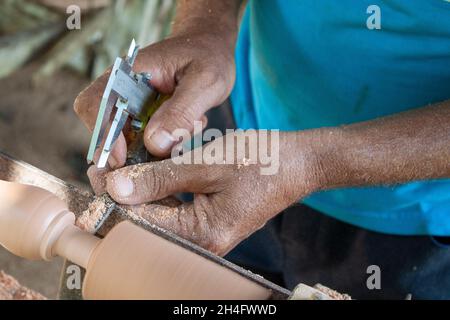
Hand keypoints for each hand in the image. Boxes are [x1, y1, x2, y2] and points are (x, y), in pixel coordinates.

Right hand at [74, 24, 235, 168]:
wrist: (210, 50)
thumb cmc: (207, 57)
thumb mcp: (204, 81)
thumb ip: (181, 111)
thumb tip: (154, 144)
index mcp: (127, 72)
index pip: (95, 104)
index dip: (102, 134)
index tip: (121, 159)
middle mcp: (122, 91)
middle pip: (105, 130)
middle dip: (131, 151)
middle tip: (161, 159)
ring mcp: (133, 107)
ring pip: (127, 142)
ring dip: (154, 149)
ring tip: (189, 128)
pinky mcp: (145, 120)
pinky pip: (145, 144)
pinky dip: (165, 146)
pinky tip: (190, 128)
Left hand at [102, 131, 322, 255]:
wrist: (296, 163)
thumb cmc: (259, 161)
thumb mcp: (205, 163)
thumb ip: (160, 177)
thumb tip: (117, 188)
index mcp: (201, 234)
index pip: (140, 220)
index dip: (115, 195)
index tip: (99, 169)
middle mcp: (200, 242)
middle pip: (146, 220)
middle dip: (124, 192)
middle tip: (108, 163)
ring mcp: (205, 232)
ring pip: (158, 213)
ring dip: (141, 189)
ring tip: (126, 162)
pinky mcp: (209, 220)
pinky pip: (174, 208)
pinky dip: (159, 189)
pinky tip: (151, 170)